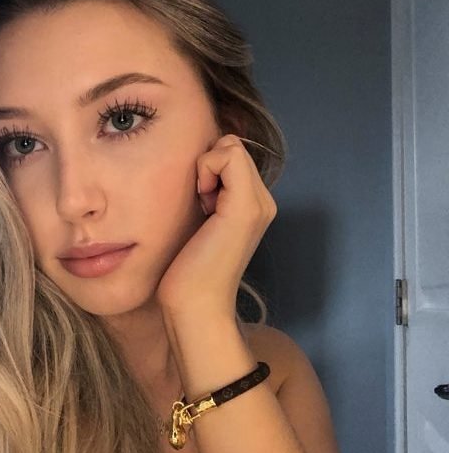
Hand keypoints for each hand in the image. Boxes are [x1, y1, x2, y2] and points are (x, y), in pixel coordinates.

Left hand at [156, 134, 276, 319]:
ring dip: (205, 169)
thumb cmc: (188, 268)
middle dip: (207, 166)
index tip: (199, 201)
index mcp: (254, 204)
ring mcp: (259, 204)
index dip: (208, 166)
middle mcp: (264, 201)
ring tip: (202, 207)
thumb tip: (202, 160)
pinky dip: (206, 170)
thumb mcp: (201, 219)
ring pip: (231, 147)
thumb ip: (209, 191)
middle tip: (200, 204)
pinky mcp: (246, 207)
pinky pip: (229, 155)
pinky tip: (202, 204)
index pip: (232, 152)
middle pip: (232, 146)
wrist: (196, 305)